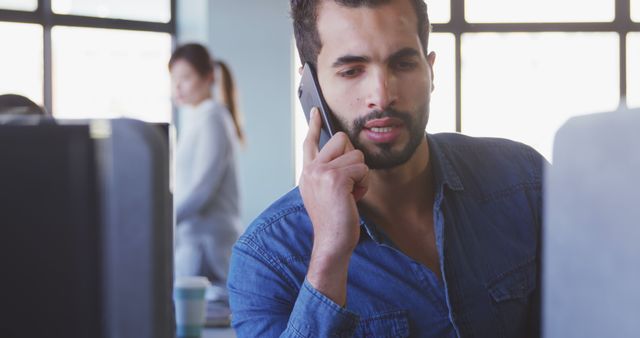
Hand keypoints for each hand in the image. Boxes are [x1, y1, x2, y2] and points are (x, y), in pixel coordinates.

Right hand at [299, 108, 368, 305]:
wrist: (332, 242)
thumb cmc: (334, 221)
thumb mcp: (326, 193)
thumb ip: (330, 173)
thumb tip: (347, 154)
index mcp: (307, 172)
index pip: (310, 142)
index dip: (314, 125)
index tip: (316, 111)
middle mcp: (311, 169)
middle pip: (341, 139)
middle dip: (353, 158)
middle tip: (349, 182)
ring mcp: (321, 172)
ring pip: (356, 155)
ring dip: (360, 175)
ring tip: (351, 194)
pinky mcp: (335, 179)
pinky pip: (362, 168)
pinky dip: (364, 184)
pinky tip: (354, 198)